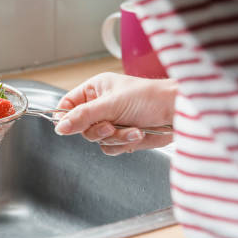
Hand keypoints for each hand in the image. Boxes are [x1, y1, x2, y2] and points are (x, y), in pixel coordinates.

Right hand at [54, 72, 176, 155]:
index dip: (65, 117)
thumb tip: (60, 126)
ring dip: (114, 137)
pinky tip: (138, 133)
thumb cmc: (149, 97)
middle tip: (109, 126)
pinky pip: (110, 147)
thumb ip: (83, 116)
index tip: (66, 127)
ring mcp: (111, 122)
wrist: (177, 112)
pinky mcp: (122, 136)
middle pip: (80, 127)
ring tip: (131, 128)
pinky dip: (123, 143)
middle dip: (97, 129)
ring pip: (96, 139)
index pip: (67, 104)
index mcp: (94, 90)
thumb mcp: (110, 104)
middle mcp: (100, 106)